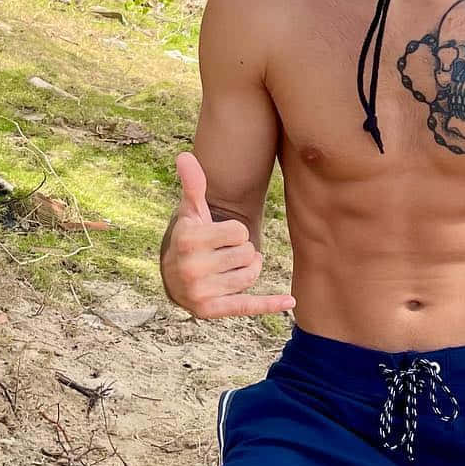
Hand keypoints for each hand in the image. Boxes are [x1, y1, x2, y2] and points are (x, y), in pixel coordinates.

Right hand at [162, 152, 295, 320]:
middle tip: (223, 253)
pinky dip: (268, 304)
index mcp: (188, 240)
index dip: (235, 232)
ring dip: (247, 269)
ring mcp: (200, 292)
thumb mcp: (191, 212)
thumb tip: (185, 155)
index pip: (240, 231)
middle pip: (247, 253)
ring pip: (250, 275)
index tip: (221, 236)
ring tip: (229, 267)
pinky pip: (245, 306)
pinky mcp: (211, 311)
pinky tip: (290, 301)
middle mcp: (191, 268)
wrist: (174, 276)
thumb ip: (193, 184)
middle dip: (241, 251)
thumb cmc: (190, 238)